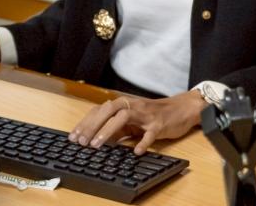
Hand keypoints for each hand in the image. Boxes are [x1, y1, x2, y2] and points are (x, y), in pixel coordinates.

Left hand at [68, 90, 207, 154]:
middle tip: (81, 142)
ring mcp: (146, 114)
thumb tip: (97, 139)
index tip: (73, 136)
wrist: (181, 109)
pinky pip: (150, 133)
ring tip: (98, 144)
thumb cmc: (154, 115)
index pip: (100, 110)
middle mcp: (132, 106)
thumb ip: (117, 128)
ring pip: (124, 117)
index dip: (85, 122)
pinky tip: (136, 151)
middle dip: (92, 126)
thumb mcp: (133, 121)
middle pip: (108, 110)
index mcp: (124, 104)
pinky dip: (143, 142)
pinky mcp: (160, 124)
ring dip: (109, 130)